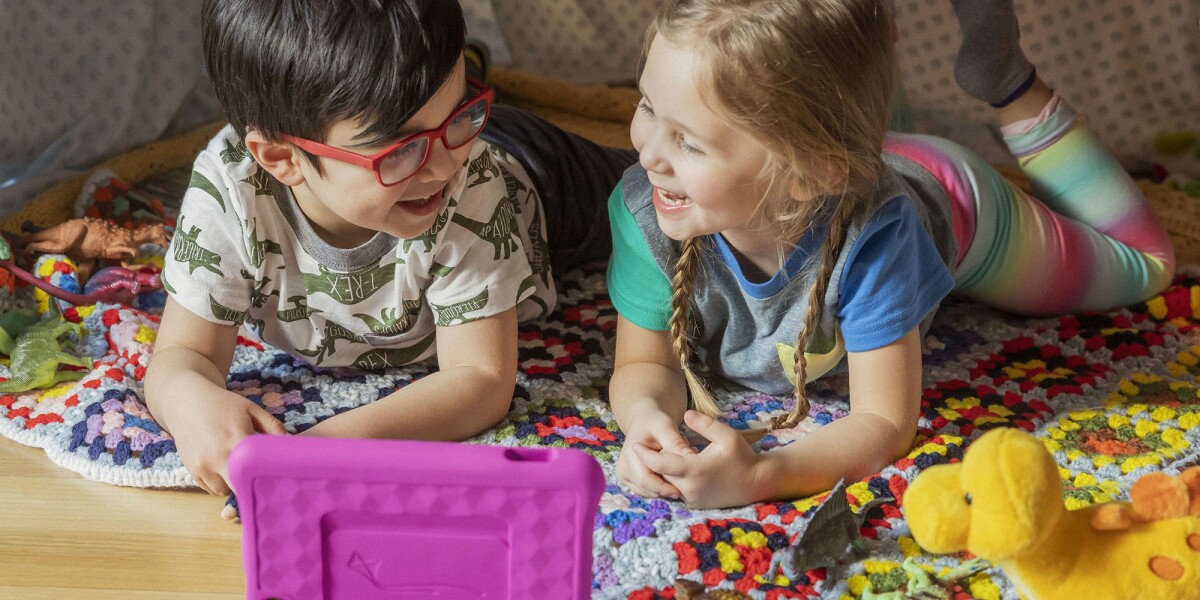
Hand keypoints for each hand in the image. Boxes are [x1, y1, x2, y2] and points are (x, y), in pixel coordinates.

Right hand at [164, 390, 286, 495]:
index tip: (277, 482)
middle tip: (261, 482)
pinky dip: (220, 483)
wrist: (186, 401)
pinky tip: (225, 468)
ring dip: (234, 485)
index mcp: (236, 439)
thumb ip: (273, 427)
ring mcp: (202, 465)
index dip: (266, 479)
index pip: (255, 471)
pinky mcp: (192, 470)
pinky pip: (210, 488)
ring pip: (224, 491)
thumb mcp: (251, 409)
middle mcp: (217, 456)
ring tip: (240, 470)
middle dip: (251, 487)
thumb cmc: (224, 405)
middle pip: (239, 488)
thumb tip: (292, 445)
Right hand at [616, 411, 693, 498]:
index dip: (663, 488)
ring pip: (649, 493)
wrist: (645, 422)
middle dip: (666, 489)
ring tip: (678, 473)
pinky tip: (671, 476)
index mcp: (630, 455)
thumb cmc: (656, 423)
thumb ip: (675, 442)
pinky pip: (649, 492)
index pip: (645, 480)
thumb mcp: (666, 426)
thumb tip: (691, 457)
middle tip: (685, 481)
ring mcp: (625, 477)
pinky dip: (661, 487)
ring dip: (665, 488)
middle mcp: (623, 469)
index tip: (680, 491)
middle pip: (647, 490)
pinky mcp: (631, 482)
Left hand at [633, 410, 765, 508]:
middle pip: (661, 474)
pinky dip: (673, 481)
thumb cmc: (742, 457)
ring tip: (663, 458)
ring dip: (664, 473)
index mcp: (695, 470)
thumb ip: (704, 424)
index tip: (635, 445)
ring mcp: (692, 499)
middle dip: (655, 462)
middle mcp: (690, 488)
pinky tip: (677, 470)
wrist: (756, 482)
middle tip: (652, 448)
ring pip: (667, 484)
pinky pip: (676, 491)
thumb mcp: (726, 435)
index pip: (661, 464)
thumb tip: (685, 414)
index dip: (645, 455)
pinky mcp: (695, 504)